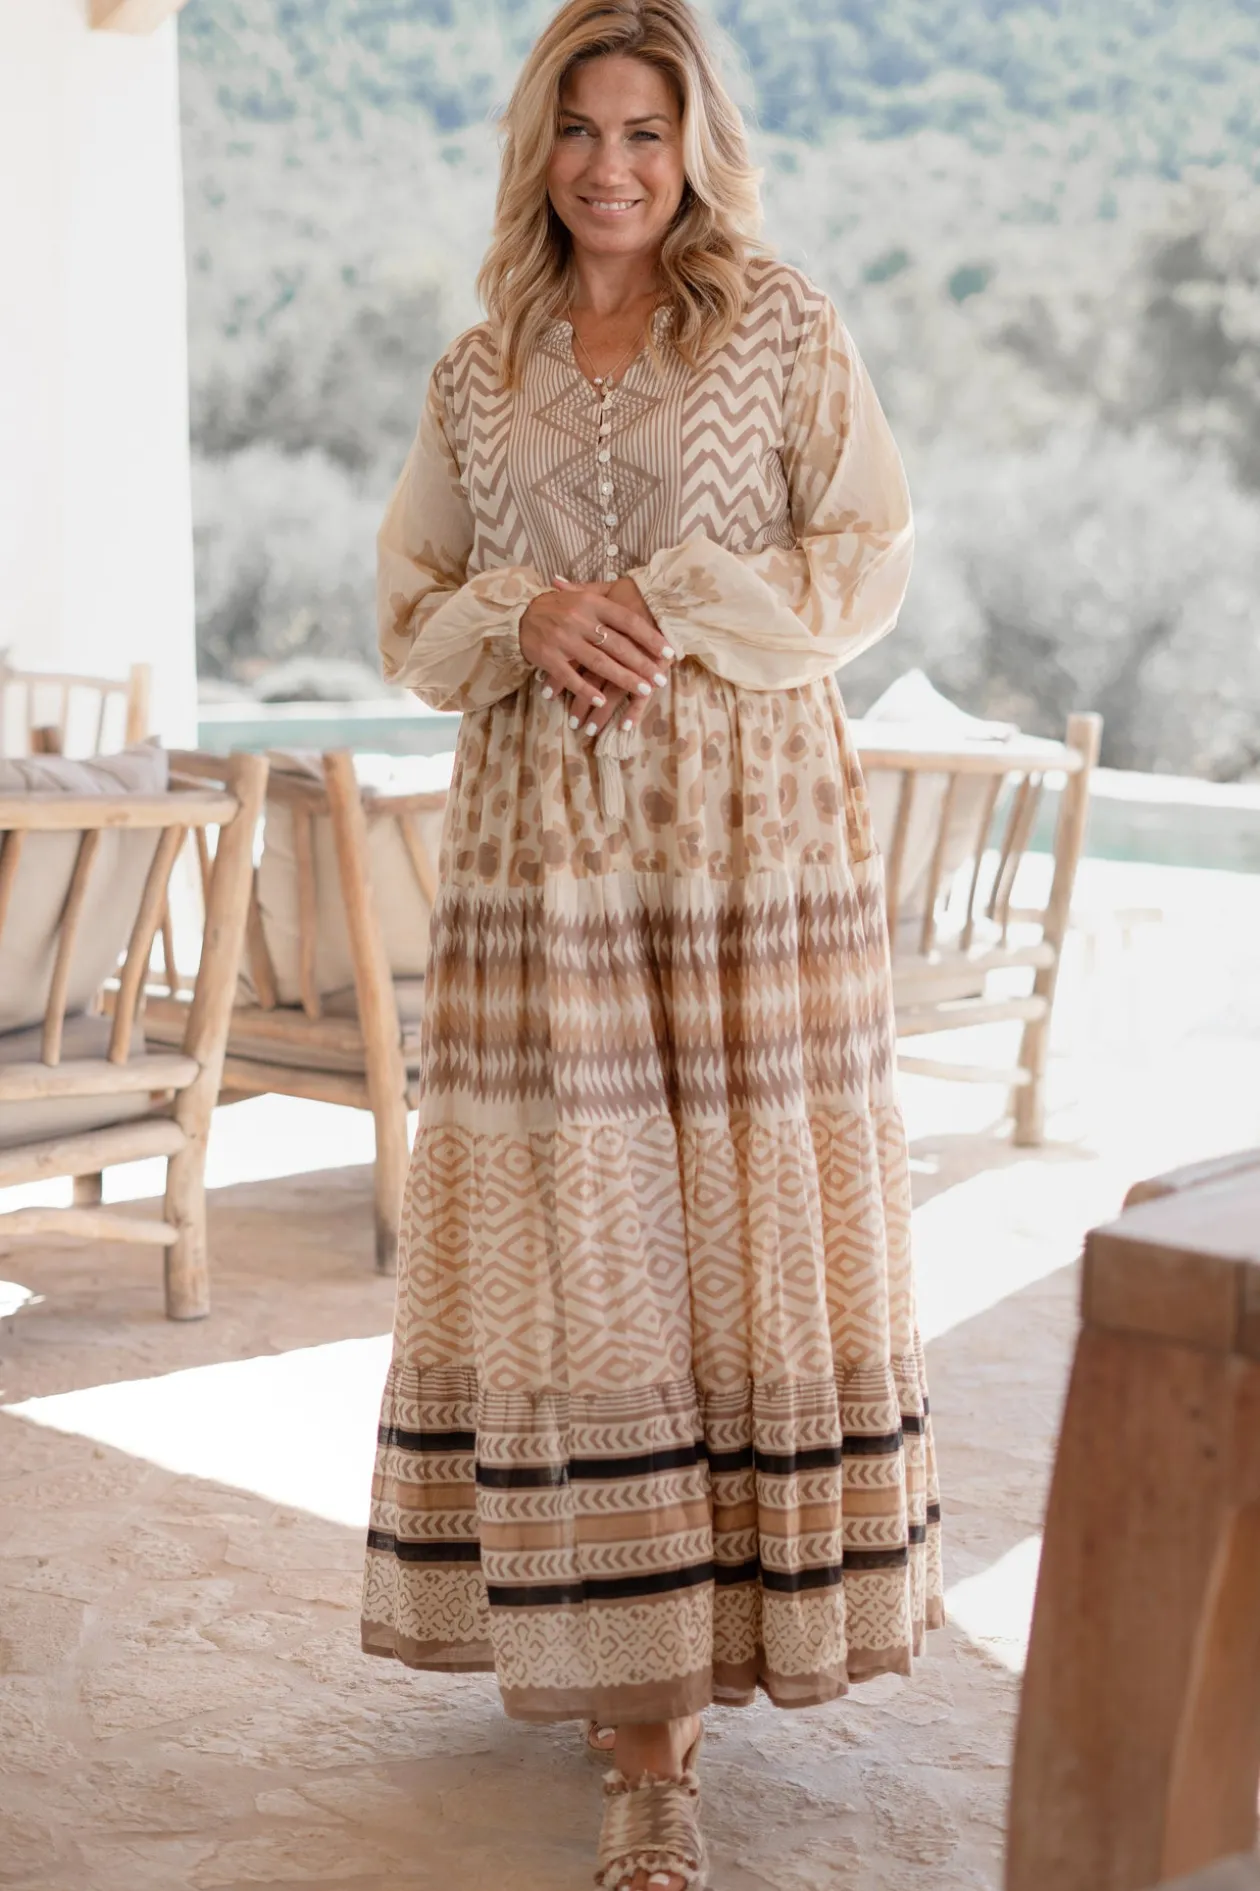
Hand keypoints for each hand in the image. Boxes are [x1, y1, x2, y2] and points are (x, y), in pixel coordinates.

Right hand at [522, 578, 672, 736]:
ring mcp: (563, 640)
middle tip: (660, 679)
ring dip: (622, 679)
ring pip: (599, 664)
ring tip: (642, 690)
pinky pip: (571, 677)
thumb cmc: (557, 606)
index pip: (627, 621)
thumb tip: (639, 597)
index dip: (650, 637)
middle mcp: (579, 620)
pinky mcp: (548, 657)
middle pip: (617, 646)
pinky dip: (586, 691)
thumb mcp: (581, 594)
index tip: (669, 652)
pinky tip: (603, 702)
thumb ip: (606, 596)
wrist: (518, 613)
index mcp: (591, 604)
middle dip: (641, 664)